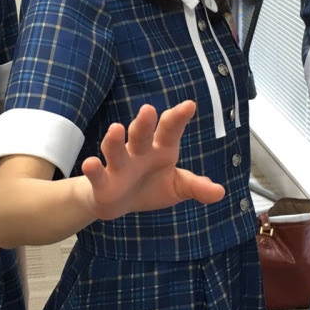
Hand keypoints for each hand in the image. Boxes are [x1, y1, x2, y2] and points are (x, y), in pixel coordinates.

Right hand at [80, 101, 225, 220]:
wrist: (120, 203)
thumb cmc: (151, 187)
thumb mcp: (177, 188)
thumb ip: (196, 187)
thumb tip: (220, 192)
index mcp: (161, 149)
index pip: (170, 131)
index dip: (178, 118)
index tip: (189, 105)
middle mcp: (139, 152)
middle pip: (141, 135)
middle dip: (144, 123)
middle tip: (148, 109)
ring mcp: (119, 165)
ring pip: (116, 150)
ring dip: (115, 140)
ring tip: (116, 128)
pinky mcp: (103, 182)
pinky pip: (97, 174)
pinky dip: (93, 170)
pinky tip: (90, 162)